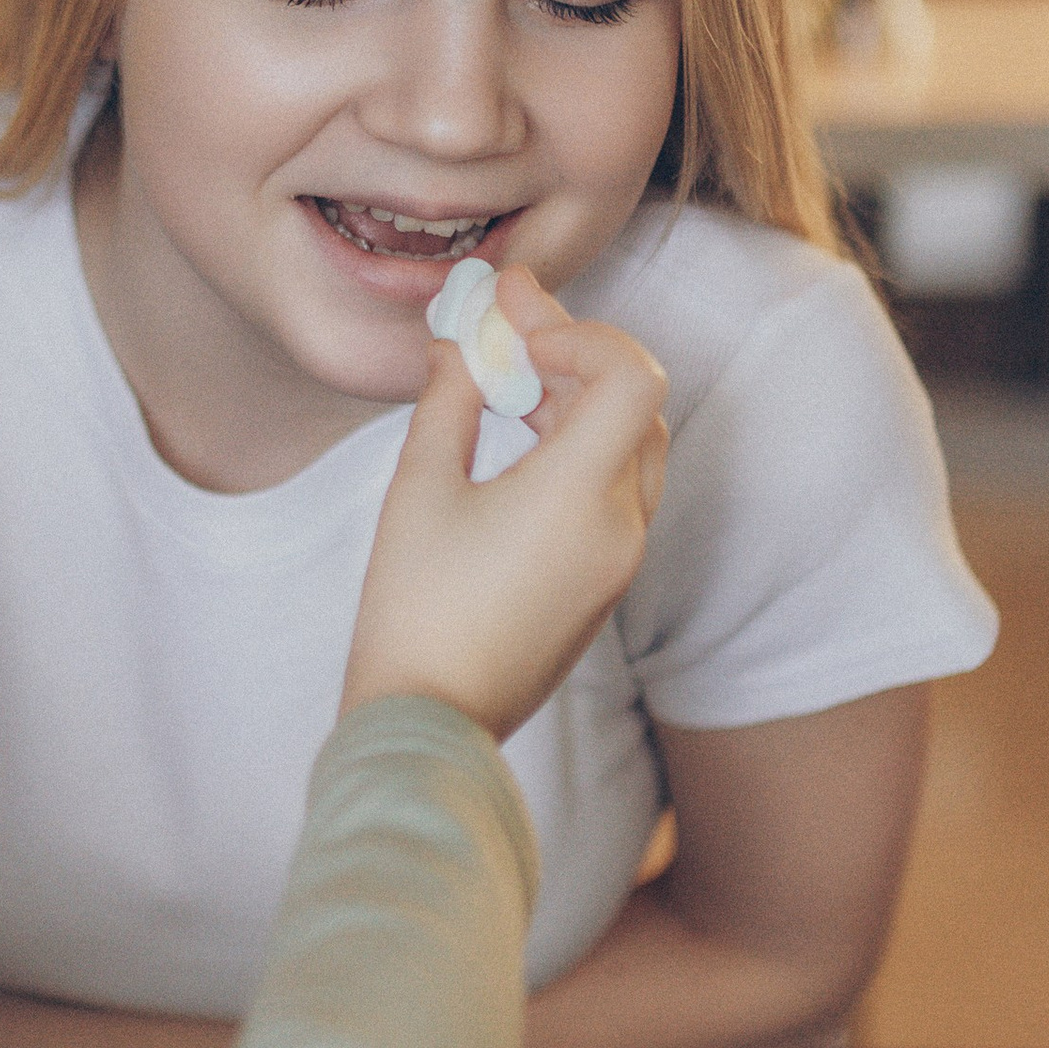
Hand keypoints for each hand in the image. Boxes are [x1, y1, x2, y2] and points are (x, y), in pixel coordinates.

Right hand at [341, 267, 668, 742]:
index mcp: (580, 497)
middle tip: (504, 327)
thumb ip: (450, 396)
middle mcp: (620, 527)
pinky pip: (614, 493)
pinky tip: (518, 440)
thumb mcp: (419, 489)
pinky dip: (579, 449)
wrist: (429, 725)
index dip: (579, 331)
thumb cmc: (413, 614)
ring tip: (506, 382)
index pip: (631, 375)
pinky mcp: (604, 586)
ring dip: (579, 400)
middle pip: (635, 403)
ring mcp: (619, 561)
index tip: (514, 322)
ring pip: (631, 447)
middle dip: (573, 354)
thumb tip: (464, 336)